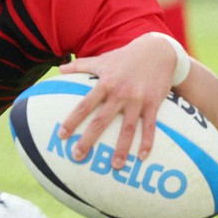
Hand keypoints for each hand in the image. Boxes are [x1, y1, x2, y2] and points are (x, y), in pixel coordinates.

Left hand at [56, 34, 177, 169]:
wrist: (158, 51)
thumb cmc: (125, 57)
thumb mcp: (101, 60)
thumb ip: (80, 66)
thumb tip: (59, 69)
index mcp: (105, 83)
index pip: (84, 105)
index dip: (72, 120)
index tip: (62, 135)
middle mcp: (120, 93)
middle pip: (102, 120)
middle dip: (89, 139)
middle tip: (77, 156)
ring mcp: (138, 99)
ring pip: (128, 128)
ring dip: (122, 148)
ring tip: (115, 167)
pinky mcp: (154, 103)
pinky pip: (150, 126)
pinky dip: (148, 142)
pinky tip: (142, 157)